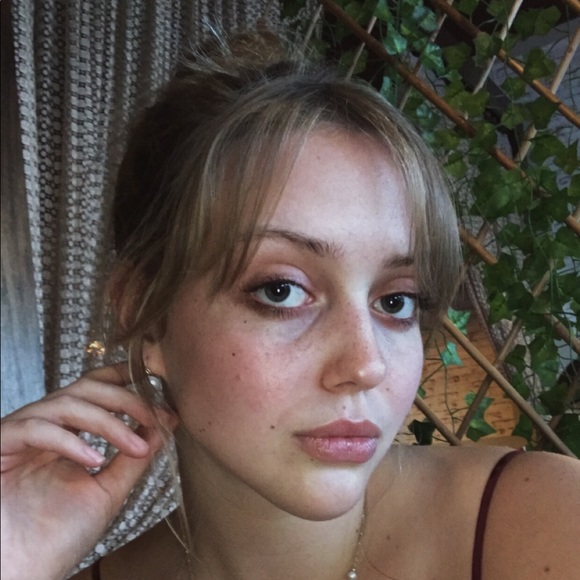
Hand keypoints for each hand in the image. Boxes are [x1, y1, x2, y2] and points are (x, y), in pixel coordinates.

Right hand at [1, 364, 176, 579]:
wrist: (20, 575)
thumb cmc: (56, 538)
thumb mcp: (108, 490)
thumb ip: (134, 456)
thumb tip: (166, 422)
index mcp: (67, 432)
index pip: (94, 389)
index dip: (122, 375)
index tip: (154, 373)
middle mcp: (44, 427)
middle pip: (85, 388)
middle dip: (125, 399)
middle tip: (155, 416)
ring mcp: (20, 435)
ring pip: (66, 404)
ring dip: (107, 421)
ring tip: (134, 445)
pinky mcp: (0, 446)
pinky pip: (35, 429)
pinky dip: (69, 441)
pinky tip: (94, 460)